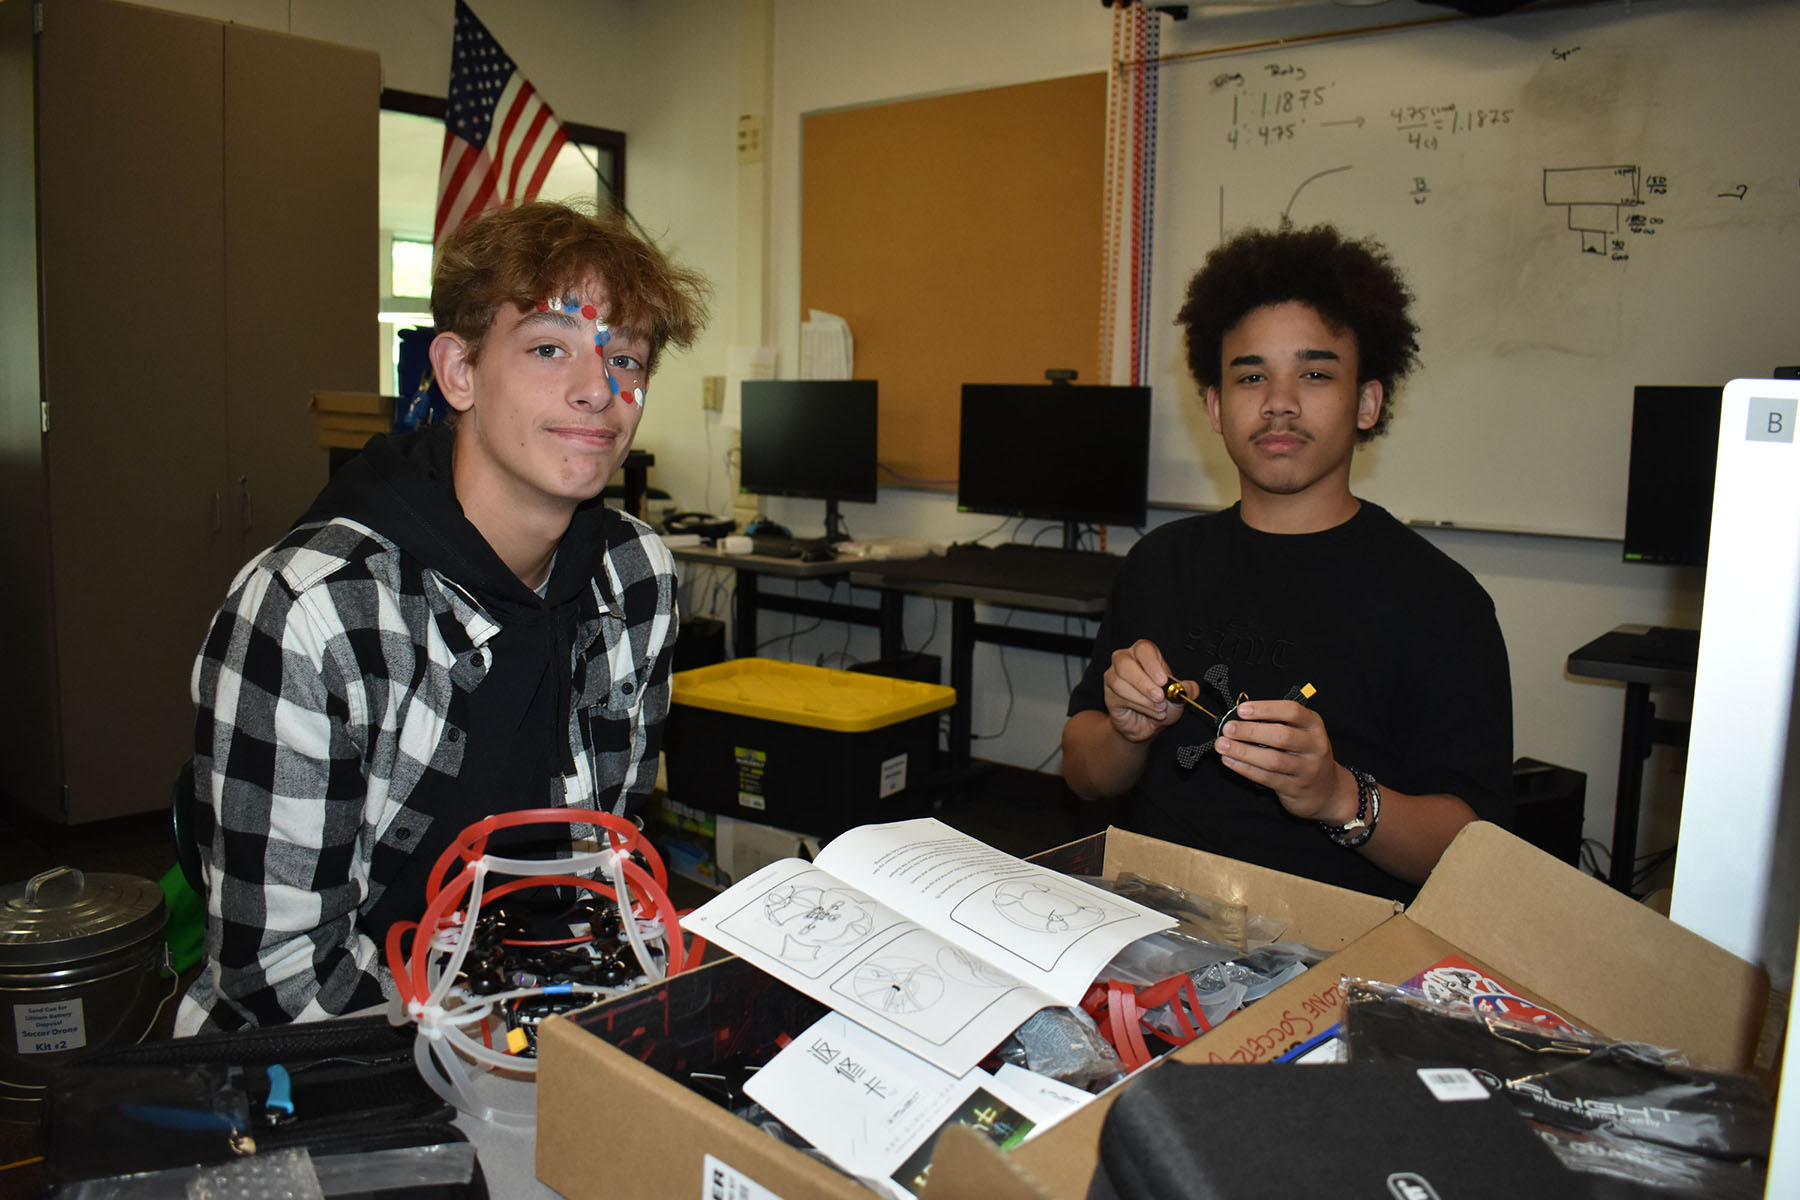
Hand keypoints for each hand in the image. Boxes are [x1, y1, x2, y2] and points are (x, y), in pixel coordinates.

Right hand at [1101, 640, 1189, 743]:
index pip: (1143, 649)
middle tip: (1159, 696)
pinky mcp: (1109, 694)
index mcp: (1144, 655)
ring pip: (1119, 681)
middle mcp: (1126, 662)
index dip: (1152, 663)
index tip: (1163, 680)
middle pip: (1125, 662)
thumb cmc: (1160, 704)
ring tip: (1159, 707)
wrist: (1148, 725)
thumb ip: (1186, 690)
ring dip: (1143, 698)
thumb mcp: (1178, 697)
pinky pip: (1118, 697)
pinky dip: (1138, 706)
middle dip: (1143, 681)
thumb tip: (1190, 687)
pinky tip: (1150, 711)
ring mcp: (1114, 677)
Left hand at [1213, 700, 1353, 822]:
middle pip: (1281, 736)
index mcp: (1314, 725)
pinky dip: (1245, 768)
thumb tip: (1240, 717)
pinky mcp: (1295, 788)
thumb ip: (1278, 723)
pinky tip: (1230, 761)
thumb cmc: (1305, 755)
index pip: (1292, 711)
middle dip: (1250, 731)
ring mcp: (1307, 769)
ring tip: (1222, 745)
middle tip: (1228, 729)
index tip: (1242, 710)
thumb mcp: (1302, 734)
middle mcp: (1314, 746)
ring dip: (1243, 751)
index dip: (1265, 709)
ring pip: (1272, 760)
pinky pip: (1266, 778)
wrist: (1328, 791)